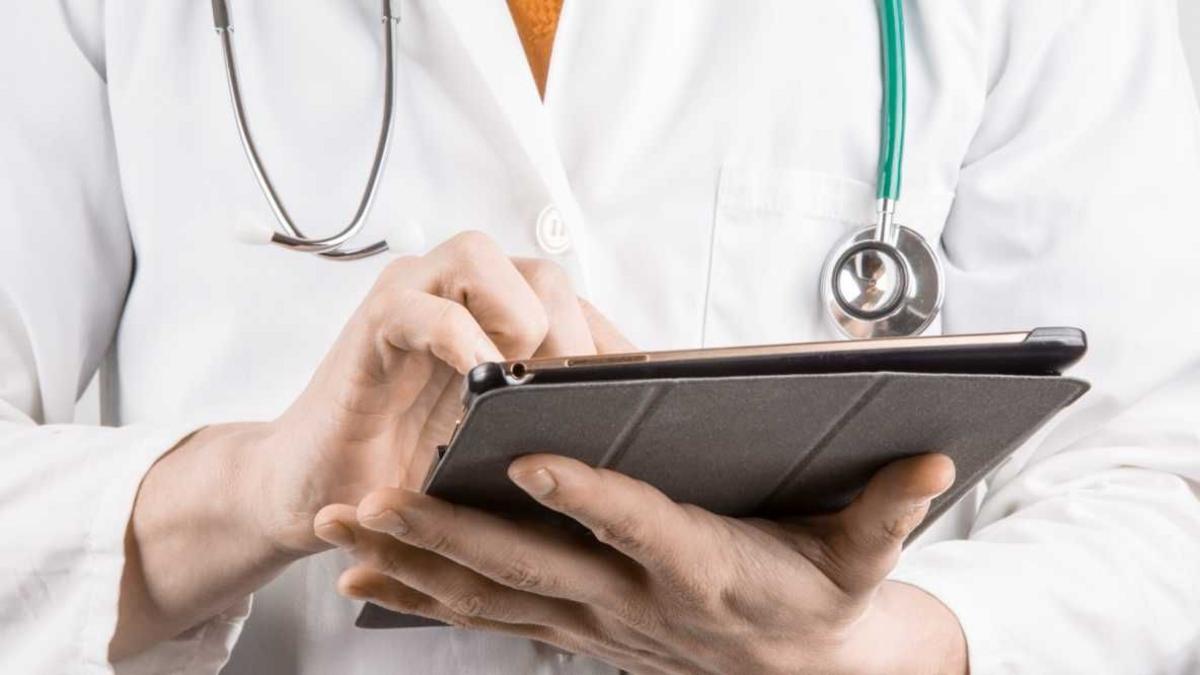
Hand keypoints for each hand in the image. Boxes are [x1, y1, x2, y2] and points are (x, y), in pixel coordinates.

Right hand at [245, 231, 631, 555]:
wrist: (320, 497)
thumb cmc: (409, 471)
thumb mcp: (495, 449)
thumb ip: (546, 422)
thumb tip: (625, 424)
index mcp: (494, 319)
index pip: (571, 303)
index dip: (608, 346)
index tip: (634, 402)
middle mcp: (455, 297)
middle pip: (539, 270)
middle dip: (570, 331)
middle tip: (575, 400)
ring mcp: (409, 303)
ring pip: (478, 257)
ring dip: (516, 318)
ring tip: (521, 385)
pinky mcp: (369, 329)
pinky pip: (420, 308)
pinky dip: (458, 339)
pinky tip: (475, 386)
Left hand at [315, 453, 966, 674]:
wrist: (794, 672)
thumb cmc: (819, 599)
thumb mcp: (865, 559)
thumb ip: (889, 509)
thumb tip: (930, 463)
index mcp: (702, 565)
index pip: (637, 524)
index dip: (586, 495)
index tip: (529, 455)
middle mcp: (634, 598)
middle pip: (531, 563)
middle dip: (447, 532)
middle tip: (373, 496)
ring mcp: (594, 621)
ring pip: (492, 592)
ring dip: (414, 560)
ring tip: (342, 527)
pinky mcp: (573, 630)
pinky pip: (488, 613)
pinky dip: (425, 595)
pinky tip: (367, 575)